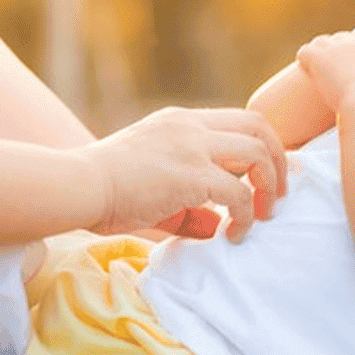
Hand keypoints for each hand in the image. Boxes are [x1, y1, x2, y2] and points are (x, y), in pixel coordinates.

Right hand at [82, 107, 286, 242]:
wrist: (75, 186)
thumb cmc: (104, 189)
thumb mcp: (155, 185)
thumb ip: (190, 204)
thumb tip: (215, 228)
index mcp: (182, 121)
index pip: (241, 120)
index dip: (263, 146)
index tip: (267, 176)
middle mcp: (191, 126)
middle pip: (260, 127)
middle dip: (279, 160)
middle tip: (279, 194)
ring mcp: (192, 146)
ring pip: (257, 154)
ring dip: (269, 187)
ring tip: (262, 215)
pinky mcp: (190, 174)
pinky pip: (238, 194)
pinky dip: (245, 216)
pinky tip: (233, 234)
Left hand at [296, 28, 354, 111]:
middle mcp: (354, 40)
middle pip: (341, 37)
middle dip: (336, 50)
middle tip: (334, 68)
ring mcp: (335, 46)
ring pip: (321, 42)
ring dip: (319, 54)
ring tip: (318, 70)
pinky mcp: (318, 55)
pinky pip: (305, 52)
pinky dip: (305, 62)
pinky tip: (307, 72)